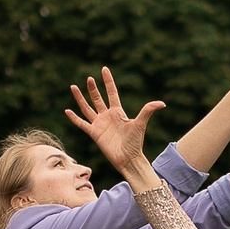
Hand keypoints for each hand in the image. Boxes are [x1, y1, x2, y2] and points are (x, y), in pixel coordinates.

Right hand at [62, 69, 164, 186]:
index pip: (111, 92)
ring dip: (80, 98)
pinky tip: (67, 110)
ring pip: (87, 108)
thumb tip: (162, 103)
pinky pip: (81, 124)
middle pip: (97, 98)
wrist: (128, 159)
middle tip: (89, 78)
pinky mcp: (94, 133)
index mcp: (118, 112)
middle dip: (93, 88)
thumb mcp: (140, 124)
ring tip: (73, 86)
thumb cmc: (135, 142)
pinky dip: (74, 118)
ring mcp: (99, 124)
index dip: (108, 81)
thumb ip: (148, 111)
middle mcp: (107, 116)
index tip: (104, 69)